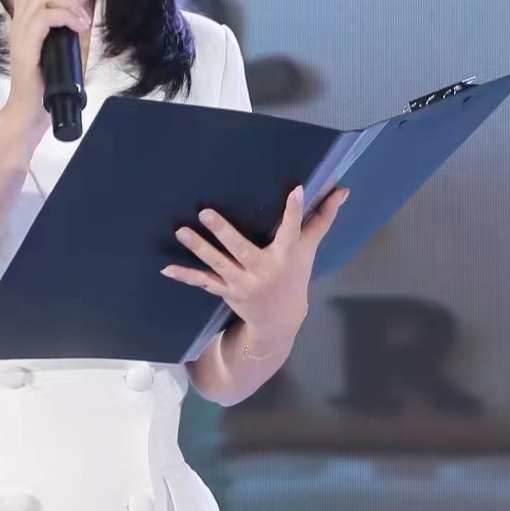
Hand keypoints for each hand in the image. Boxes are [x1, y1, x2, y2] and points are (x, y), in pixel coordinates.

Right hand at [4, 0, 91, 134]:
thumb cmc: (44, 83)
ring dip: (68, 0)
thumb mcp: (56, 48)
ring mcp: (21, 34)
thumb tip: (81, 14)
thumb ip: (62, 29)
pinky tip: (80, 28)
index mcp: (23, 19)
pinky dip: (67, 17)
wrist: (30, 111)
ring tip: (82, 16)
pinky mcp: (27, 47)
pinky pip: (46, 18)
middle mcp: (18, 22)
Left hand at [161, 183, 349, 342]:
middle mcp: (262, 270)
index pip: (293, 229)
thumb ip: (322, 219)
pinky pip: (203, 282)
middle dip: (223, 232)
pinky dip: (185, 276)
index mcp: (285, 256)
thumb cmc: (295, 276)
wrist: (280, 320)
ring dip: (199, 248)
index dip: (295, 210)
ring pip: (217, 264)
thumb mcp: (308, 250)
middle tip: (205, 212)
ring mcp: (242, 282)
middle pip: (241, 248)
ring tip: (181, 231)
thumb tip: (343, 191)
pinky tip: (166, 269)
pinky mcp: (226, 290)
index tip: (296, 190)